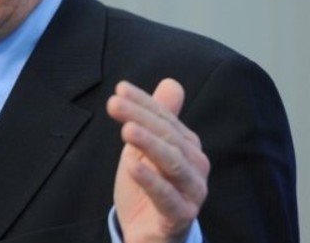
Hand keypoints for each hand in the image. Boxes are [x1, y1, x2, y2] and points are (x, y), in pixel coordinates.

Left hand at [106, 79, 209, 242]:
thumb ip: (157, 118)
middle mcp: (196, 167)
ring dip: (149, 144)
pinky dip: (151, 181)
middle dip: (140, 117)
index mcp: (188, 147)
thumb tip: (171, 82)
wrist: (147, 235)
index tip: (119, 89)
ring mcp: (191, 193)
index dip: (143, 102)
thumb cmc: (147, 190)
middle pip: (168, 137)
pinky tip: (132, 166)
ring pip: (173, 164)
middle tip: (114, 104)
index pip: (166, 118)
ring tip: (126, 130)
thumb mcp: (146, 150)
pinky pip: (168, 198)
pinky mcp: (180, 218)